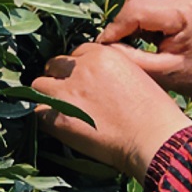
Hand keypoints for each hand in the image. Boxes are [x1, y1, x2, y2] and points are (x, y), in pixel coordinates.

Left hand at [32, 42, 191, 180]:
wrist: (152, 138)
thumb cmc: (154, 113)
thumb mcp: (136, 75)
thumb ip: (112, 70)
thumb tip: (96, 80)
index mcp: (102, 54)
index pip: (76, 53)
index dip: (78, 69)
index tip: (82, 83)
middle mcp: (80, 68)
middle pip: (54, 65)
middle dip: (59, 79)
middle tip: (70, 97)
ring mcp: (66, 92)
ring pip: (38, 85)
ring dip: (46, 96)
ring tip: (61, 110)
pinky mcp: (58, 116)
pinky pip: (37, 113)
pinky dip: (46, 119)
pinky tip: (61, 127)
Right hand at [95, 0, 191, 113]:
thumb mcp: (165, 74)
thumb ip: (132, 60)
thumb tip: (103, 48)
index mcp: (182, 11)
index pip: (133, 10)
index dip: (115, 29)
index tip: (106, 48)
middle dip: (124, 11)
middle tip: (130, 39)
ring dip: (132, 6)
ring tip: (142, 34)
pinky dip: (141, 5)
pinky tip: (151, 29)